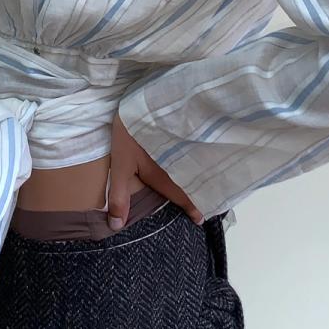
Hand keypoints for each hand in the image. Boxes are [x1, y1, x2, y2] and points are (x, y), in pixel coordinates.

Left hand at [108, 112, 204, 230]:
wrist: (142, 102)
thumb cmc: (131, 136)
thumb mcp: (121, 167)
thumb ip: (119, 196)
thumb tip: (117, 226)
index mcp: (167, 177)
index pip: (185, 198)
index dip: (194, 209)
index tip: (201, 219)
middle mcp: (182, 167)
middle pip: (197, 185)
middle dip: (203, 195)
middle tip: (211, 204)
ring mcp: (188, 150)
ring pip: (201, 171)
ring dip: (205, 179)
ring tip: (210, 187)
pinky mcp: (190, 136)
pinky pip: (201, 155)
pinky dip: (204, 163)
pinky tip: (205, 163)